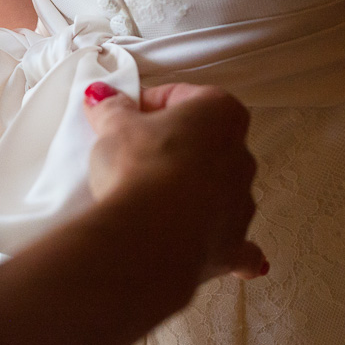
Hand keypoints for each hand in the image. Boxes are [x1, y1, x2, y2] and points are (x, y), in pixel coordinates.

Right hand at [83, 82, 266, 281]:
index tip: (125, 116)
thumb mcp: (115, 127)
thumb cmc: (141, 168)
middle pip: (204, 142)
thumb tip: (104, 97)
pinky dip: (224, 241)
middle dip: (172, 147)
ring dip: (191, 189)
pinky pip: (235, 241)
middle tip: (132, 154)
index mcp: (220, 114)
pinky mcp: (231, 242)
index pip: (184, 97)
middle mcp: (240, 155)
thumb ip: (112, 108)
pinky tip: (211, 246)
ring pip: (218, 188)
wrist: (149, 232)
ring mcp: (240, 201)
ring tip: (146, 196)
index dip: (150, 104)